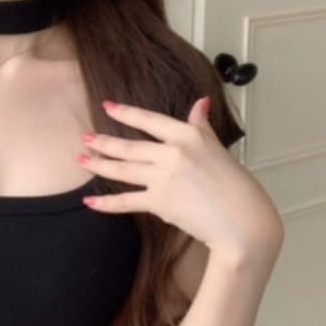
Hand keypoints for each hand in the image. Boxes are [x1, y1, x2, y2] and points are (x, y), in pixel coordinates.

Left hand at [78, 98, 282, 257]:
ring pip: (122, 169)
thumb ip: (201, 126)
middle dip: (103, 142)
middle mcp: (173, 153)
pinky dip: (105, 203)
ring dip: (98, 165)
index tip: (107, 106)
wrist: (243, 222)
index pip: (150, 120)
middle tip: (84, 138)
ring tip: (81, 160)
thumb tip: (200, 103)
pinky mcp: (160, 203)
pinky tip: (90, 201)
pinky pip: (125, 201)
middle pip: (129, 146)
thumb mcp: (219, 148)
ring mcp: (164, 178)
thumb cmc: (236, 188)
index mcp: (189, 136)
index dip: (125, 112)